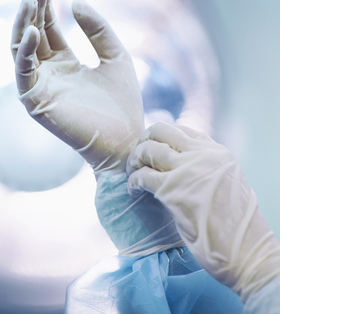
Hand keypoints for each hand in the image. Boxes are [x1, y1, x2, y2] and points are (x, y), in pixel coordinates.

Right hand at [11, 0, 144, 171]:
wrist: (128, 140)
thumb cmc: (124, 105)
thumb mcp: (116, 56)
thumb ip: (98, 29)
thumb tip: (75, 0)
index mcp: (64, 63)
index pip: (46, 27)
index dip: (43, 3)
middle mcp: (47, 73)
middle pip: (31, 33)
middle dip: (31, 7)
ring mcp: (39, 87)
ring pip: (20, 50)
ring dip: (22, 24)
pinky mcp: (35, 102)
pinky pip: (23, 72)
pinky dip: (25, 51)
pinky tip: (33, 31)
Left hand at [127, 122, 279, 300]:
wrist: (247, 250)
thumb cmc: (238, 226)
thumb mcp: (229, 183)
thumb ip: (208, 168)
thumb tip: (184, 165)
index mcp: (218, 152)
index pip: (182, 130)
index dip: (162, 138)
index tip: (154, 151)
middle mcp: (203, 155)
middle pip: (160, 130)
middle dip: (144, 142)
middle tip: (138, 159)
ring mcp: (187, 170)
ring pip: (148, 149)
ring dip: (134, 160)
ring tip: (133, 174)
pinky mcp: (172, 191)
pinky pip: (141, 176)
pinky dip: (132, 182)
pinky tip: (133, 191)